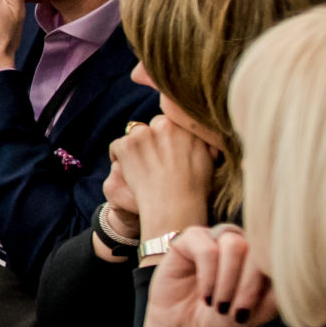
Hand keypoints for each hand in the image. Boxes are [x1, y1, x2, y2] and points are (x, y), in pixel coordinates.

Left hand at [108, 115, 216, 238]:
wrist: (175, 205)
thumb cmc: (196, 187)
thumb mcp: (209, 157)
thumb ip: (202, 140)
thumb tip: (203, 132)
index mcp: (184, 125)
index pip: (170, 120)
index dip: (168, 136)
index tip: (167, 148)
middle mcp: (163, 125)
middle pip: (152, 126)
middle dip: (152, 139)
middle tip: (155, 159)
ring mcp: (142, 135)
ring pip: (134, 134)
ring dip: (136, 146)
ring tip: (142, 166)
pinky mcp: (125, 146)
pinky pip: (117, 146)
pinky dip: (119, 156)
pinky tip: (128, 170)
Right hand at [136, 224, 276, 326]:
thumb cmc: (224, 318)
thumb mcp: (261, 310)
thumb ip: (280, 290)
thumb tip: (299, 273)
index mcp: (262, 256)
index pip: (277, 255)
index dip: (269, 282)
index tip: (256, 311)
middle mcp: (242, 242)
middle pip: (257, 250)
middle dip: (248, 286)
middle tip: (237, 313)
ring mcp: (216, 237)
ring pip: (234, 245)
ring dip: (228, 281)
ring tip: (219, 305)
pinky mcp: (191, 239)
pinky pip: (206, 249)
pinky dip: (208, 277)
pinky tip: (205, 295)